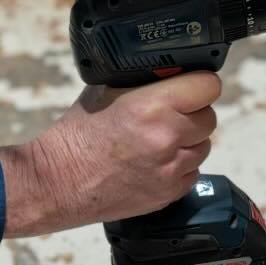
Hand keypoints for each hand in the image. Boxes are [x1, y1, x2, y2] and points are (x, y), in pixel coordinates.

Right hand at [0, 72, 219, 237]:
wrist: (56, 181)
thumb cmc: (78, 134)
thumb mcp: (108, 90)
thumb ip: (146, 79)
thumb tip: (174, 70)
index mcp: (154, 106)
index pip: (208, 86)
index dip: (199, 83)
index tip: (191, 85)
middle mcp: (167, 138)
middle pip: (208, 117)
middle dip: (193, 112)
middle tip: (170, 113)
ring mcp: (170, 170)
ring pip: (204, 146)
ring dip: (188, 141)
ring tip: (160, 139)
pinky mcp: (168, 194)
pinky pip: (192, 172)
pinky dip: (180, 166)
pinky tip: (156, 162)